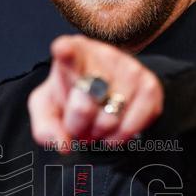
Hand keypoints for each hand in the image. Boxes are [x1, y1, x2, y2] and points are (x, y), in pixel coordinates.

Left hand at [28, 34, 163, 151]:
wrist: (103, 91)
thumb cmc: (70, 97)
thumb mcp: (47, 109)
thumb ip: (46, 128)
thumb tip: (63, 144)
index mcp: (71, 53)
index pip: (67, 50)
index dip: (65, 52)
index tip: (63, 50)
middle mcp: (102, 55)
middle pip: (84, 106)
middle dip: (78, 126)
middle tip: (79, 125)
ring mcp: (130, 68)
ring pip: (110, 119)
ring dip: (100, 133)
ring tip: (96, 122)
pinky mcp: (150, 85)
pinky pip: (133, 125)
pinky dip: (120, 136)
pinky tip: (115, 129)